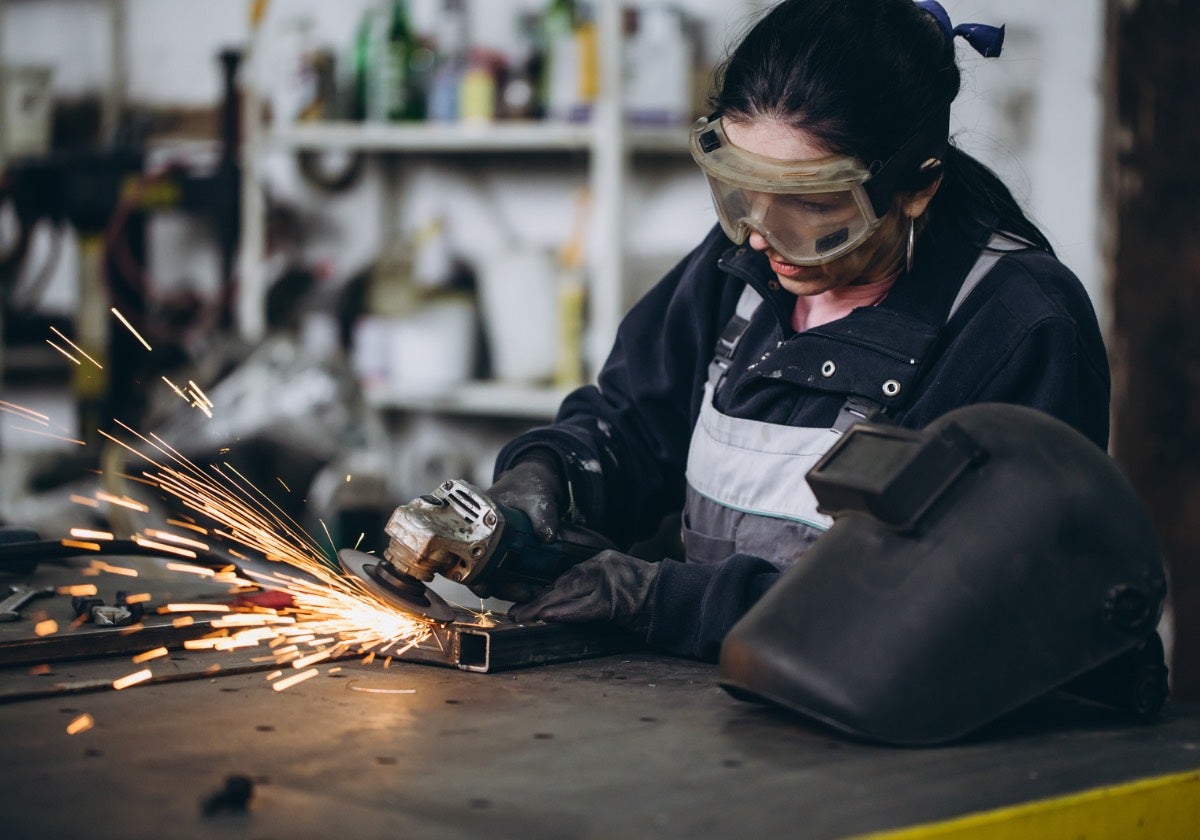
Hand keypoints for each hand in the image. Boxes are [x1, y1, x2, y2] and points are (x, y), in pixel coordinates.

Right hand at [468, 451, 566, 600]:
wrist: (537, 481)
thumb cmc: (528, 484)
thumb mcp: (536, 496)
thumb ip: (543, 514)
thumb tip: (548, 537)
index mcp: (476, 521)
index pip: (464, 552)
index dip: (471, 574)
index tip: (485, 587)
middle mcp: (481, 538)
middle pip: (480, 572)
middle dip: (499, 588)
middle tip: (523, 593)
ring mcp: (496, 547)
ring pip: (496, 577)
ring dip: (512, 589)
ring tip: (533, 593)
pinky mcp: (510, 554)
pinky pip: (510, 574)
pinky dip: (520, 582)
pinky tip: (536, 588)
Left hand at [508, 550, 660, 632]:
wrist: (672, 597)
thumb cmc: (647, 596)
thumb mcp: (617, 583)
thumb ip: (593, 587)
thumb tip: (563, 601)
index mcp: (601, 560)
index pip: (568, 576)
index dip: (546, 591)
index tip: (530, 602)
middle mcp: (601, 565)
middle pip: (563, 583)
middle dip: (537, 600)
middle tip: (516, 612)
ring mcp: (607, 581)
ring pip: (567, 593)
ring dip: (543, 607)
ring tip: (523, 616)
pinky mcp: (613, 599)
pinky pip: (583, 608)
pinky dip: (563, 613)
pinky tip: (546, 617)